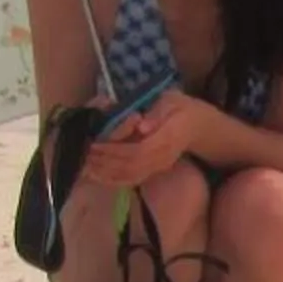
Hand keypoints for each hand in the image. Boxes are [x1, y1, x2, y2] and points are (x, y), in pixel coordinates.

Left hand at [77, 92, 201, 188]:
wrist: (199, 127)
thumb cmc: (182, 109)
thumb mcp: (172, 101)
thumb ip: (158, 112)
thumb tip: (141, 126)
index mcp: (166, 139)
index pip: (138, 150)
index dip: (114, 150)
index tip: (95, 144)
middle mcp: (162, 158)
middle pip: (130, 166)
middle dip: (105, 162)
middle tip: (83, 154)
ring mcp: (158, 167)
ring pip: (130, 176)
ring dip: (106, 173)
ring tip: (85, 166)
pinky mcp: (153, 171)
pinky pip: (132, 180)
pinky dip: (113, 180)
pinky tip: (97, 176)